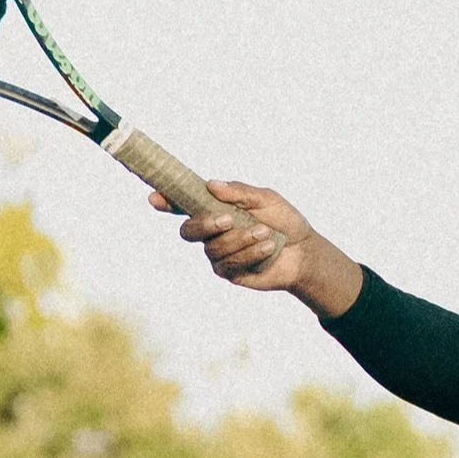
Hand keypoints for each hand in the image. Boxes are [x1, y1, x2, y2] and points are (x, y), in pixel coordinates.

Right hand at [150, 181, 358, 313]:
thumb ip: (240, 192)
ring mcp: (217, 254)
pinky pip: (230, 263)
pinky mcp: (229, 272)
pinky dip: (250, 253)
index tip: (154, 197)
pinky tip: (267, 248)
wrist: (304, 251)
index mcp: (214, 210)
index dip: (166, 202)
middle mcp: (210, 233)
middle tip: (228, 219)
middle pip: (188, 231)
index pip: (183, 206)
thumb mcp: (266, 199)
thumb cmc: (283, 221)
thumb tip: (211, 185)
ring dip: (241, 238)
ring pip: (214, 248)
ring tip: (265, 233)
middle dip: (205, 224)